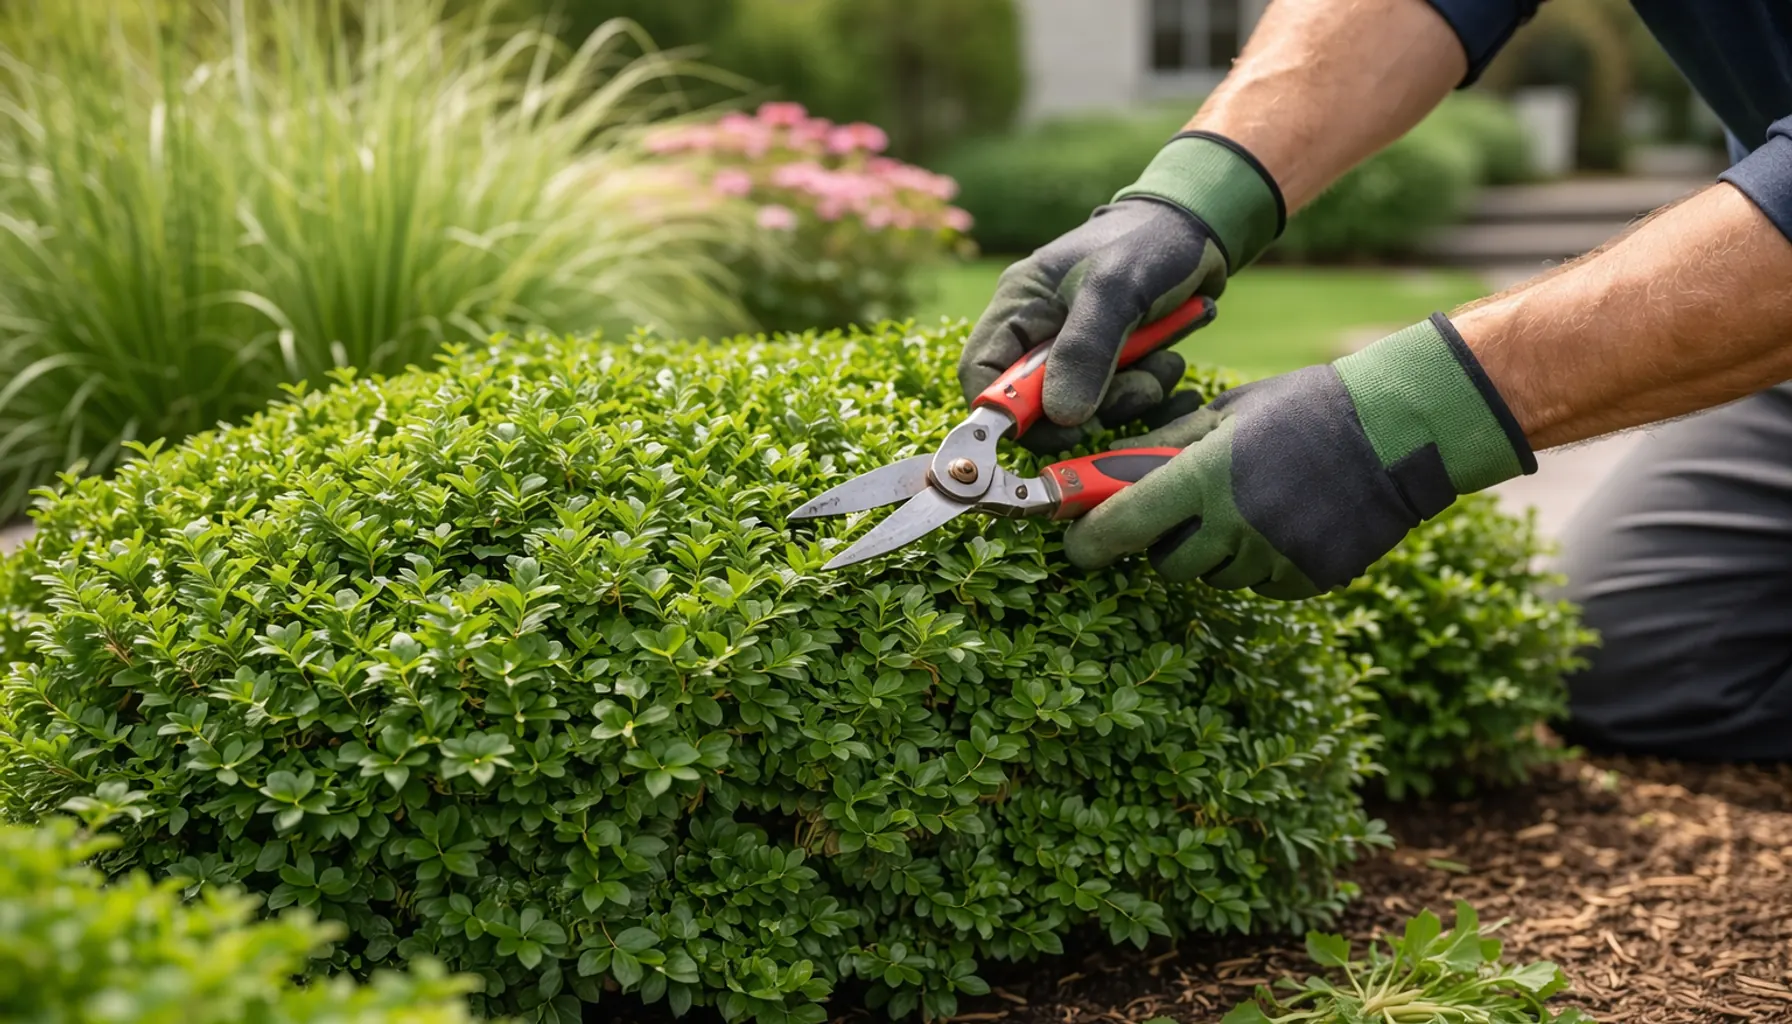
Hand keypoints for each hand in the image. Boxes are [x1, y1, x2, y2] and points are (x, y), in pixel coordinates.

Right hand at [958, 132, 1283, 451]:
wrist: (1201, 227)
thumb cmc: (1150, 243)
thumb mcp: (1116, 290)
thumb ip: (1085, 350)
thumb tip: (1061, 417)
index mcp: (1019, 307)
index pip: (981, 374)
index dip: (1007, 413)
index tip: (1062, 429)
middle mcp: (1038, 333)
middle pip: (1036, 403)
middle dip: (1089, 409)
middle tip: (1138, 390)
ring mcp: (1074, 349)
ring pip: (1084, 407)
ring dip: (1130, 398)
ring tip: (1167, 363)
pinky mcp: (1110, 362)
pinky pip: (1118, 400)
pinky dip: (1149, 395)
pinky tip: (1174, 366)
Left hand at [1063, 314, 1536, 597]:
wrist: (1401, 431)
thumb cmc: (1304, 409)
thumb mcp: (1225, 413)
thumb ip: (1164, 448)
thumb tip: (1105, 473)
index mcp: (1205, 479)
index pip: (1119, 528)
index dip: (1088, 541)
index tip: (1075, 542)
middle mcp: (1235, 529)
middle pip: (1165, 563)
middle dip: (1162, 541)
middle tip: (1185, 506)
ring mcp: (1274, 560)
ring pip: (1213, 577)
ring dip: (1214, 551)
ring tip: (1251, 501)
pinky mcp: (1309, 581)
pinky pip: (1259, 584)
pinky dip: (1258, 561)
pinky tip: (1285, 519)